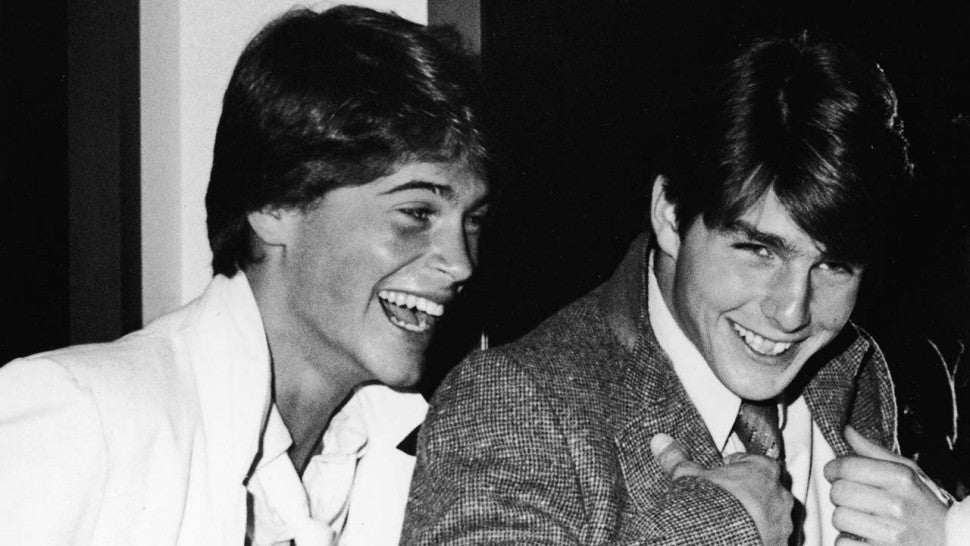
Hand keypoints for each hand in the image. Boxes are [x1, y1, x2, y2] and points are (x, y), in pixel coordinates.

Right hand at [650, 433, 793, 545]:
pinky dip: (761, 536)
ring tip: (732, 523)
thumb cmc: (714, 505)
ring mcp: (785, 520)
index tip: (720, 478)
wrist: (724, 541)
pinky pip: (774, 535)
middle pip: (765, 487)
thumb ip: (677, 458)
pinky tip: (741, 536)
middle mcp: (780, 493)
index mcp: (762, 469)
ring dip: (758, 516)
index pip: (751, 461)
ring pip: (772, 513)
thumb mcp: (689, 477)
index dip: (732, 469)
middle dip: (749, 493)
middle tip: (725, 501)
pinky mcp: (783, 542)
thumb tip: (660, 440)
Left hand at [823, 425, 946, 544]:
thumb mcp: (909, 474)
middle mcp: (897, 504)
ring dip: (845, 520)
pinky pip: (843, 543)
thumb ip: (874, 453)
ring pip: (839, 518)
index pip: (846, 467)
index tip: (835, 474)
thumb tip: (847, 430)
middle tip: (854, 500)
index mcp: (901, 478)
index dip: (833, 470)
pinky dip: (848, 541)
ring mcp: (892, 533)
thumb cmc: (925, 507)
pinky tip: (864, 537)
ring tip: (862, 519)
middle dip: (840, 496)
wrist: (951, 543)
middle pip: (838, 492)